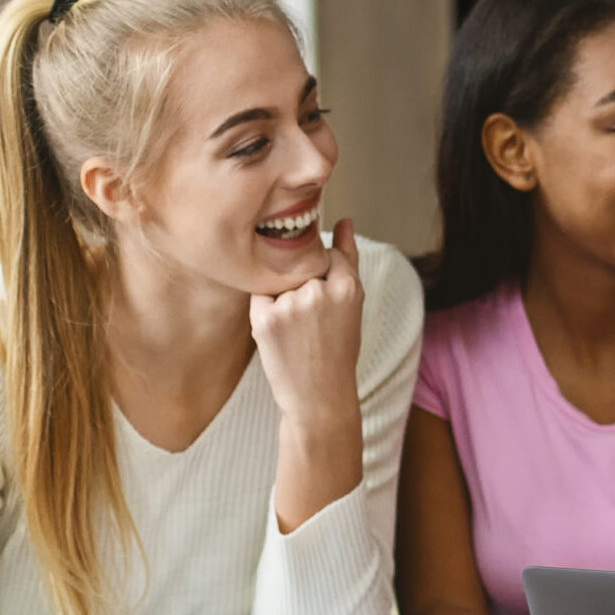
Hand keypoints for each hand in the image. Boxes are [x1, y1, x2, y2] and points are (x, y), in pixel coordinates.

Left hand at [251, 217, 365, 429]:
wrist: (319, 394)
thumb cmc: (339, 348)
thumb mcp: (354, 303)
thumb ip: (348, 259)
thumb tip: (344, 220)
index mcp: (348, 287)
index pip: (327, 255)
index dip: (323, 276)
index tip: (325, 300)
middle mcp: (319, 292)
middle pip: (301, 266)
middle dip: (303, 285)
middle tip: (314, 322)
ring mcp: (290, 304)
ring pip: (279, 278)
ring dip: (284, 295)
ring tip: (299, 330)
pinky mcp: (264, 318)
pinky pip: (260, 294)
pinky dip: (267, 308)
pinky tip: (282, 332)